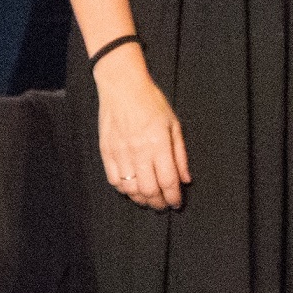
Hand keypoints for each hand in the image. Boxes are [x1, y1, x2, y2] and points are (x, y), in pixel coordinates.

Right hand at [95, 55, 188, 208]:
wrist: (122, 86)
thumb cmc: (151, 102)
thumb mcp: (174, 124)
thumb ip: (180, 154)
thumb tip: (185, 179)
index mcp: (158, 143)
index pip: (168, 181)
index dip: (174, 197)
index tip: (177, 203)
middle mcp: (139, 151)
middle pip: (149, 190)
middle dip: (159, 203)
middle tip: (164, 205)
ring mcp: (120, 152)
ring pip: (130, 189)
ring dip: (141, 200)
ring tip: (149, 200)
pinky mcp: (106, 151)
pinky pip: (114, 180)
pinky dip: (124, 190)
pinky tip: (132, 189)